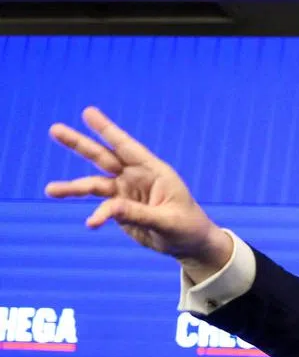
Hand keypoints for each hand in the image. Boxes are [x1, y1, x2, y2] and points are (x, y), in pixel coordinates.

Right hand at [44, 106, 232, 280]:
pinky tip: (91, 223)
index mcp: (154, 171)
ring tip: (50, 190)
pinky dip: (96, 215)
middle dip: (79, 144)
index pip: (127, 147)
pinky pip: (103, 208)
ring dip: (73, 187)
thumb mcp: (168, 221)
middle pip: (103, 158)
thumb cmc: (187, 227)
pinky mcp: (120, 209)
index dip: (107, 130)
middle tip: (54, 129)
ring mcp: (126, 192)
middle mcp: (136, 177)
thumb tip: (108, 208)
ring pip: (95, 184)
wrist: (190, 244)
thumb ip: (139, 214)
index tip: (88, 112)